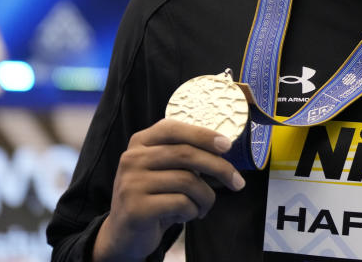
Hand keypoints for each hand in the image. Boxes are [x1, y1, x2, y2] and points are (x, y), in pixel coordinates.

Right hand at [93, 118, 246, 261]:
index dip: (203, 135)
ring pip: (188, 181)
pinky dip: (192, 211)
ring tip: (203, 206)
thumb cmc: (153, 197)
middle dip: (219, 167)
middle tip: (237, 182)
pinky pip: (181, 204)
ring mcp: (132, 183)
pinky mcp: (136, 208)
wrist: (124, 233)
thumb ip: (183, 155)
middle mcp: (132, 158)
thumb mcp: (163, 169)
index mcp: (140, 142)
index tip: (227, 146)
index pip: (174, 129)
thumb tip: (223, 148)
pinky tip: (186, 215)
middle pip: (186, 154)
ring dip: (206, 197)